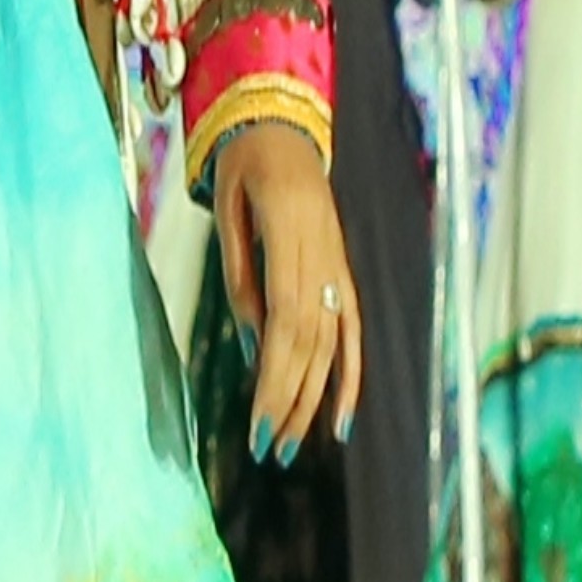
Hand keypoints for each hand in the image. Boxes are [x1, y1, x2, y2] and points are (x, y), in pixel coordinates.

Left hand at [214, 119, 360, 459]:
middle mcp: (324, 256)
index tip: (258, 425)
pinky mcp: (344, 274)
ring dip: (314, 400)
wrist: (283, 128)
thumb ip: (241, 275)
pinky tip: (341, 419)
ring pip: (332, 344)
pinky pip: (353, 331)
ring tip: (293, 447)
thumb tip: (255, 344)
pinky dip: (350, 376)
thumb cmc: (244, 166)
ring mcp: (339, 267)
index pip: (287, 323)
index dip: (276, 378)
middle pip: (310, 343)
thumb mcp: (228, 207)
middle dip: (290, 402)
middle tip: (268, 453)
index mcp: (292, 235)